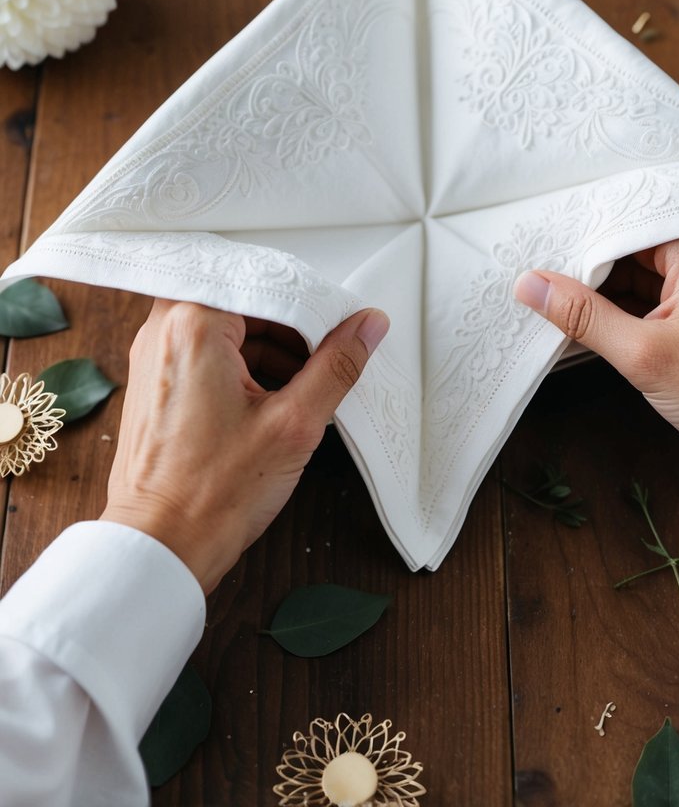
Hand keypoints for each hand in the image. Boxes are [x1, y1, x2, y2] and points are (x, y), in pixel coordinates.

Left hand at [100, 301, 388, 592]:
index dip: (310, 308)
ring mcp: (154, 354)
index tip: (339, 330)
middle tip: (325, 357)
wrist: (159, 548)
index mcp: (193, 323)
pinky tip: (273, 399)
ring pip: (227, 327)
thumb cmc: (213, 493)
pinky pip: (206, 352)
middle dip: (290, 329)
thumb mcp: (295, 423)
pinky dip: (243, 366)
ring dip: (269, 348)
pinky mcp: (155, 381)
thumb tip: (369, 324)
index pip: (266, 285)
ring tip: (304, 386)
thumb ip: (337, 364)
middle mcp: (163, 328)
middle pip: (245, 302)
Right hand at [514, 227, 678, 480]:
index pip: (620, 217)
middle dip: (588, 259)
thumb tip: (529, 284)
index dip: (575, 233)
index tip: (534, 246)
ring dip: (609, 282)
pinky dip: (633, 296)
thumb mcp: (643, 355)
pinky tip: (600, 316)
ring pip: (644, 259)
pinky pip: (663, 279)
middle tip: (540, 273)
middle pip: (631, 236)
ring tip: (562, 299)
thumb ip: (583, 316)